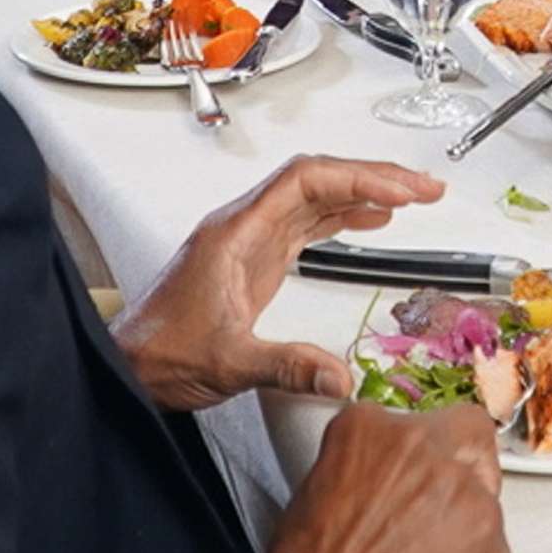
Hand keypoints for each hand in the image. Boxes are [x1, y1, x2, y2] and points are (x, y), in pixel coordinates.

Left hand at [111, 156, 444, 410]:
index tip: (399, 190)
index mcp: (236, 233)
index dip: (357, 177)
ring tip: (412, 197)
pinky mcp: (256, 261)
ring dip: (365, 193)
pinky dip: (344, 217)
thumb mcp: (228, 362)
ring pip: (315, 198)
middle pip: (318, 180)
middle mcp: (245, 227)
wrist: (127, 363)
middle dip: (374, 179)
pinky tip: (370, 221)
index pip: (305, 181)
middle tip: (424, 188)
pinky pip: (307, 224)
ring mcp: (251, 241)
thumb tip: (339, 375)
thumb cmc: (159, 352)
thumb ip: (286, 366)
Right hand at [268, 404, 506, 552]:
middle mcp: (426, 447)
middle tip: (445, 501)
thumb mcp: (322, 480)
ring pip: (485, 493)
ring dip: (465, 515)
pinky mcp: (492, 541)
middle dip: (465, 460)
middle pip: (471, 434)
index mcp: (373, 427)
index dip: (428, 445)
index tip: (428, 464)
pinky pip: (492, 542)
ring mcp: (466, 492)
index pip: (422, 417)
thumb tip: (389, 469)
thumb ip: (367, 458)